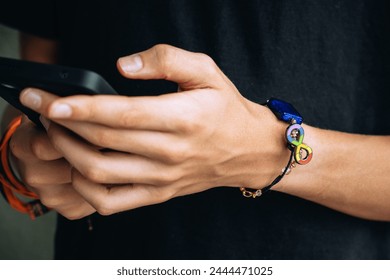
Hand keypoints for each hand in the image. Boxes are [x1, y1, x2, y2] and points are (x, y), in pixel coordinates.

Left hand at [20, 44, 288, 215]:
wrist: (248, 149)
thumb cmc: (226, 109)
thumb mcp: (206, 71)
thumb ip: (166, 59)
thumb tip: (124, 66)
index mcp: (182, 118)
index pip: (122, 114)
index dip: (82, 108)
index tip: (52, 102)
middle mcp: (170, 152)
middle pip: (103, 143)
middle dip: (63, 127)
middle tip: (44, 111)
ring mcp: (163, 178)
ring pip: (101, 173)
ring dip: (69, 155)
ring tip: (56, 136)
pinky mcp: (159, 193)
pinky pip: (113, 202)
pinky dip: (86, 190)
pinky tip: (77, 170)